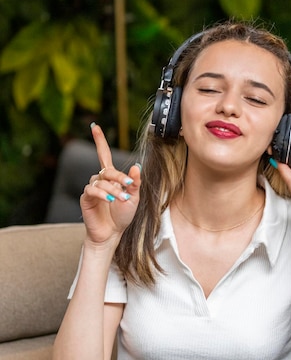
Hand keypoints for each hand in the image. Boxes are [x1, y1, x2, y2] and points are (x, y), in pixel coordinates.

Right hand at [80, 123, 140, 243]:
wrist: (112, 233)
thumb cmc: (123, 215)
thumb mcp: (134, 198)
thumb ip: (134, 183)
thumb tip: (136, 167)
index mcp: (111, 177)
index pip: (103, 155)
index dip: (99, 141)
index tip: (94, 126)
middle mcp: (100, 180)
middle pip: (107, 170)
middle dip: (119, 177)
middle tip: (128, 185)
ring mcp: (92, 188)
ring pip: (101, 181)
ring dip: (113, 189)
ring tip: (121, 199)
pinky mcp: (86, 198)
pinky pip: (92, 190)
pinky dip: (102, 194)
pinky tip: (109, 200)